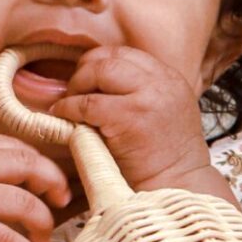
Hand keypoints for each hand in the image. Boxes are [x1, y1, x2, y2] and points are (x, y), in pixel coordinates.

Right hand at [0, 135, 70, 241]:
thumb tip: (23, 176)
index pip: (18, 148)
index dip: (43, 165)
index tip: (52, 184)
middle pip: (29, 167)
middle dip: (53, 185)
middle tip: (60, 204)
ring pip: (25, 204)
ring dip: (43, 223)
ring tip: (44, 238)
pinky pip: (8, 239)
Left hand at [45, 44, 213, 190]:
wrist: (178, 186)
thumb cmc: (163, 159)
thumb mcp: (161, 114)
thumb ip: (137, 94)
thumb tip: (94, 87)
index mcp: (169, 78)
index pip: (126, 54)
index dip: (99, 64)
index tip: (85, 82)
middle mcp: (161, 81)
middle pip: (111, 56)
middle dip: (84, 71)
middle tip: (72, 92)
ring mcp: (148, 97)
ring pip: (100, 71)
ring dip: (77, 86)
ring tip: (69, 105)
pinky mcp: (131, 116)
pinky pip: (88, 103)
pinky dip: (69, 108)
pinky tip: (64, 118)